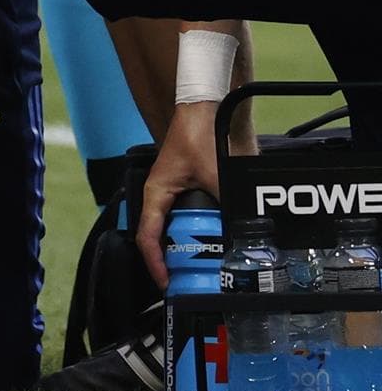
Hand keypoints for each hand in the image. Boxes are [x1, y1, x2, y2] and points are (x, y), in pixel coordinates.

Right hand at [137, 103, 220, 287]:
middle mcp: (162, 195)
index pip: (147, 237)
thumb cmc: (198, 135)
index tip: (169, 284)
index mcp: (157, 192)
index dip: (156, 264)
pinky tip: (221, 242)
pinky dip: (203, 233)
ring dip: (190, 248)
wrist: (206, 106)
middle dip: (174, 262)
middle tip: (191, 282)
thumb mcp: (215, 175)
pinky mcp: (191, 188)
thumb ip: (228, 205)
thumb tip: (243, 235)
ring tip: (206, 269)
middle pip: (161, 237)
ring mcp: (175, 192)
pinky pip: (192, 218)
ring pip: (177, 229)